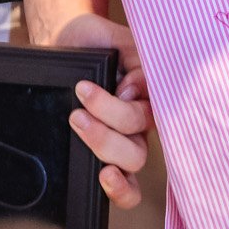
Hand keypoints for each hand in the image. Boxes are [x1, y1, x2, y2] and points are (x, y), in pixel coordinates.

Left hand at [49, 14, 151, 210]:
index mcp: (150, 98)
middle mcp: (140, 126)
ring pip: (131, 163)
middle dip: (110, 125)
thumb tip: (133, 92)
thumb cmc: (94, 41)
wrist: (65, 41)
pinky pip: (122, 186)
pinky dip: (118, 188)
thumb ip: (137, 60)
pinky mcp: (102, 154)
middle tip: (81, 101)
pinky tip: (104, 174)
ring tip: (77, 119)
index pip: (163, 117)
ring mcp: (122, 142)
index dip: (142, 107)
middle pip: (140, 145)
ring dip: (104, 143)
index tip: (120, 87)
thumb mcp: (119, 40)